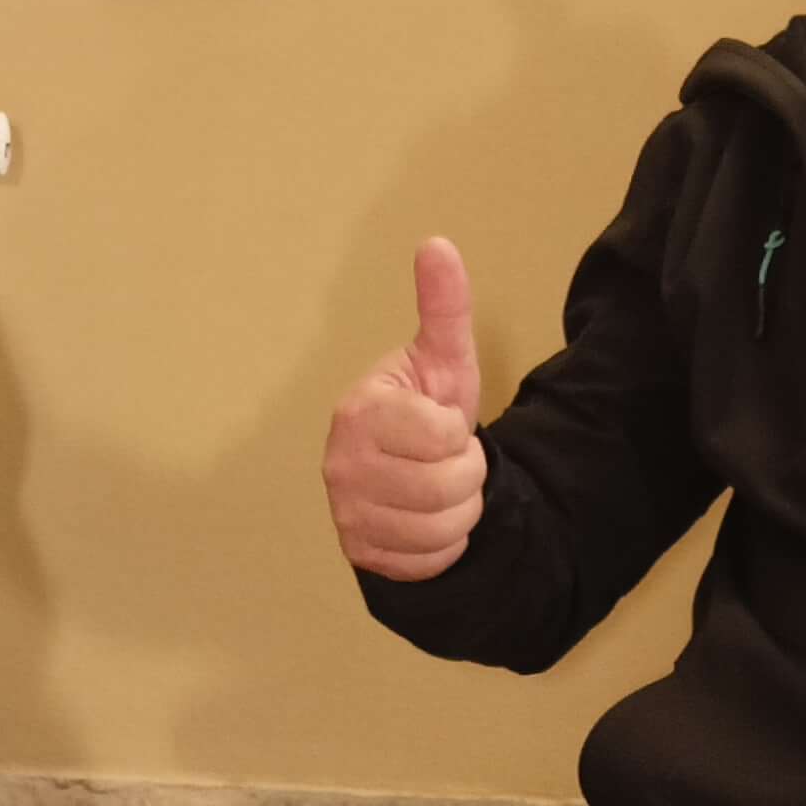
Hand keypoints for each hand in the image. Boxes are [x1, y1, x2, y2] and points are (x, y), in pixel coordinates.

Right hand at [321, 237, 487, 581]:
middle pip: (449, 487)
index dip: (458, 433)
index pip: (443, 437)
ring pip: (444, 529)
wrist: (406, 471)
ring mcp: (346, 513)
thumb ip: (444, 307)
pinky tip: (426, 521)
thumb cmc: (426, 410)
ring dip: (458, 512)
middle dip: (465, 475)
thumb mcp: (443, 360)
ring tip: (438, 488)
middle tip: (443, 460)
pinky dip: (442, 546)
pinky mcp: (358, 553)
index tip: (440, 424)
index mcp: (360, 412)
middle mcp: (341, 464)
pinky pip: (430, 562)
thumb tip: (437, 244)